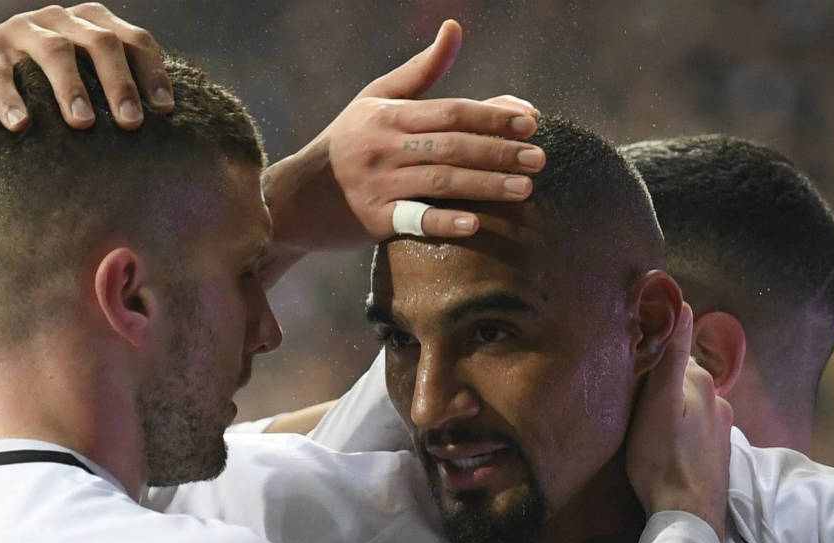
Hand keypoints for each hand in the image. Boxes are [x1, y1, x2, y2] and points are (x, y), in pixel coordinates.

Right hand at [0, 3, 173, 138]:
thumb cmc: (47, 90)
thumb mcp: (84, 82)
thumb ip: (115, 93)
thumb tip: (164, 129)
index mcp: (92, 24)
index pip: (133, 41)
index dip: (152, 72)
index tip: (165, 110)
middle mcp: (60, 20)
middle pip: (100, 42)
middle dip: (119, 82)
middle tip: (131, 122)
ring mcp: (21, 31)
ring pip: (55, 51)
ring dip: (72, 87)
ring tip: (83, 122)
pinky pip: (0, 75)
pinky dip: (10, 100)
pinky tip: (21, 125)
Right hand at [263, 20, 544, 277]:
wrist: (293, 198)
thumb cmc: (343, 144)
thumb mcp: (374, 101)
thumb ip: (420, 71)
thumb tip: (454, 28)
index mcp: (388, 115)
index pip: (451, 111)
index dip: (493, 115)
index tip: (531, 122)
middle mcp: (383, 147)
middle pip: (452, 146)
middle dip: (500, 151)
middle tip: (540, 158)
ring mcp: (377, 185)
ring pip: (441, 182)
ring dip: (486, 185)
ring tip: (526, 189)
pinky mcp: (372, 221)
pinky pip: (414, 220)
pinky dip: (444, 222)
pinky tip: (475, 224)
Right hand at [626, 303, 732, 540]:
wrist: (688, 514)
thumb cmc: (660, 460)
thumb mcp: (655, 404)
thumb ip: (671, 357)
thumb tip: (683, 307)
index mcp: (701, 382)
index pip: (673, 352)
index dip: (650, 356)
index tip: (629, 367)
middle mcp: (718, 398)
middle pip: (682, 377)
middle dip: (661, 382)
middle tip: (631, 398)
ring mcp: (722, 424)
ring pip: (689, 401)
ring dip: (671, 405)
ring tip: (646, 422)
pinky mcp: (719, 447)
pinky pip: (695, 423)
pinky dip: (680, 425)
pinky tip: (665, 441)